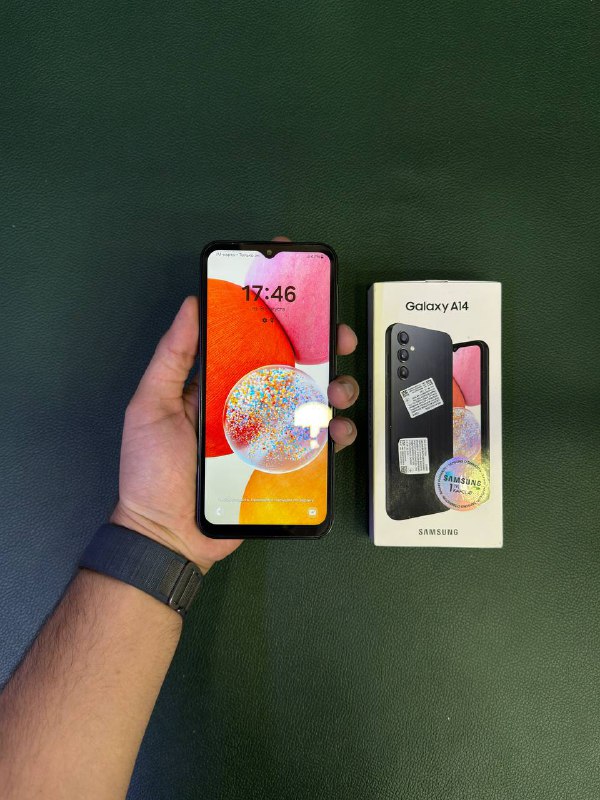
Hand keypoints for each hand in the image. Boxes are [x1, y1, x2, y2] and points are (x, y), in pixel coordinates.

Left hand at [111, 257, 358, 573]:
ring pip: (311, 401)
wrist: (169, 535)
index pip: (250, 337)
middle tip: (337, 337)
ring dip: (335, 388)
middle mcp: (247, 403)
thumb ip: (172, 357)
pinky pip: (316, 444)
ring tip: (340, 389)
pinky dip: (335, 433)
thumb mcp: (151, 405)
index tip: (298, 285)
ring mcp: (268, 434)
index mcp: (217, 382)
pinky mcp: (284, 464)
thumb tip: (191, 303)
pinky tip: (338, 430)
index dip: (275, 312)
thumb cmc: (152, 470)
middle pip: (291, 365)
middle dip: (320, 346)